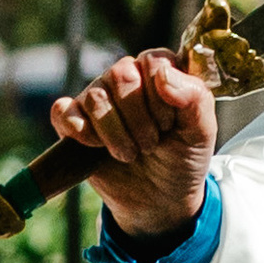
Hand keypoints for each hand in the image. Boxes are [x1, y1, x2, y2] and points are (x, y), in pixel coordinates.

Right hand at [49, 50, 216, 239]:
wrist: (159, 201)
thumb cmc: (182, 158)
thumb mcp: (201, 132)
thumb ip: (195, 97)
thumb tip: (163, 75)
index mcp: (160, 71)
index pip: (154, 61)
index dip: (160, 97)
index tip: (168, 126)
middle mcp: (126, 76)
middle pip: (121, 74)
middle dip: (138, 118)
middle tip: (149, 145)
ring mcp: (98, 97)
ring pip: (95, 96)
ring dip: (115, 134)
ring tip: (129, 154)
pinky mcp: (74, 121)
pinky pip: (62, 111)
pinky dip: (77, 130)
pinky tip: (95, 146)